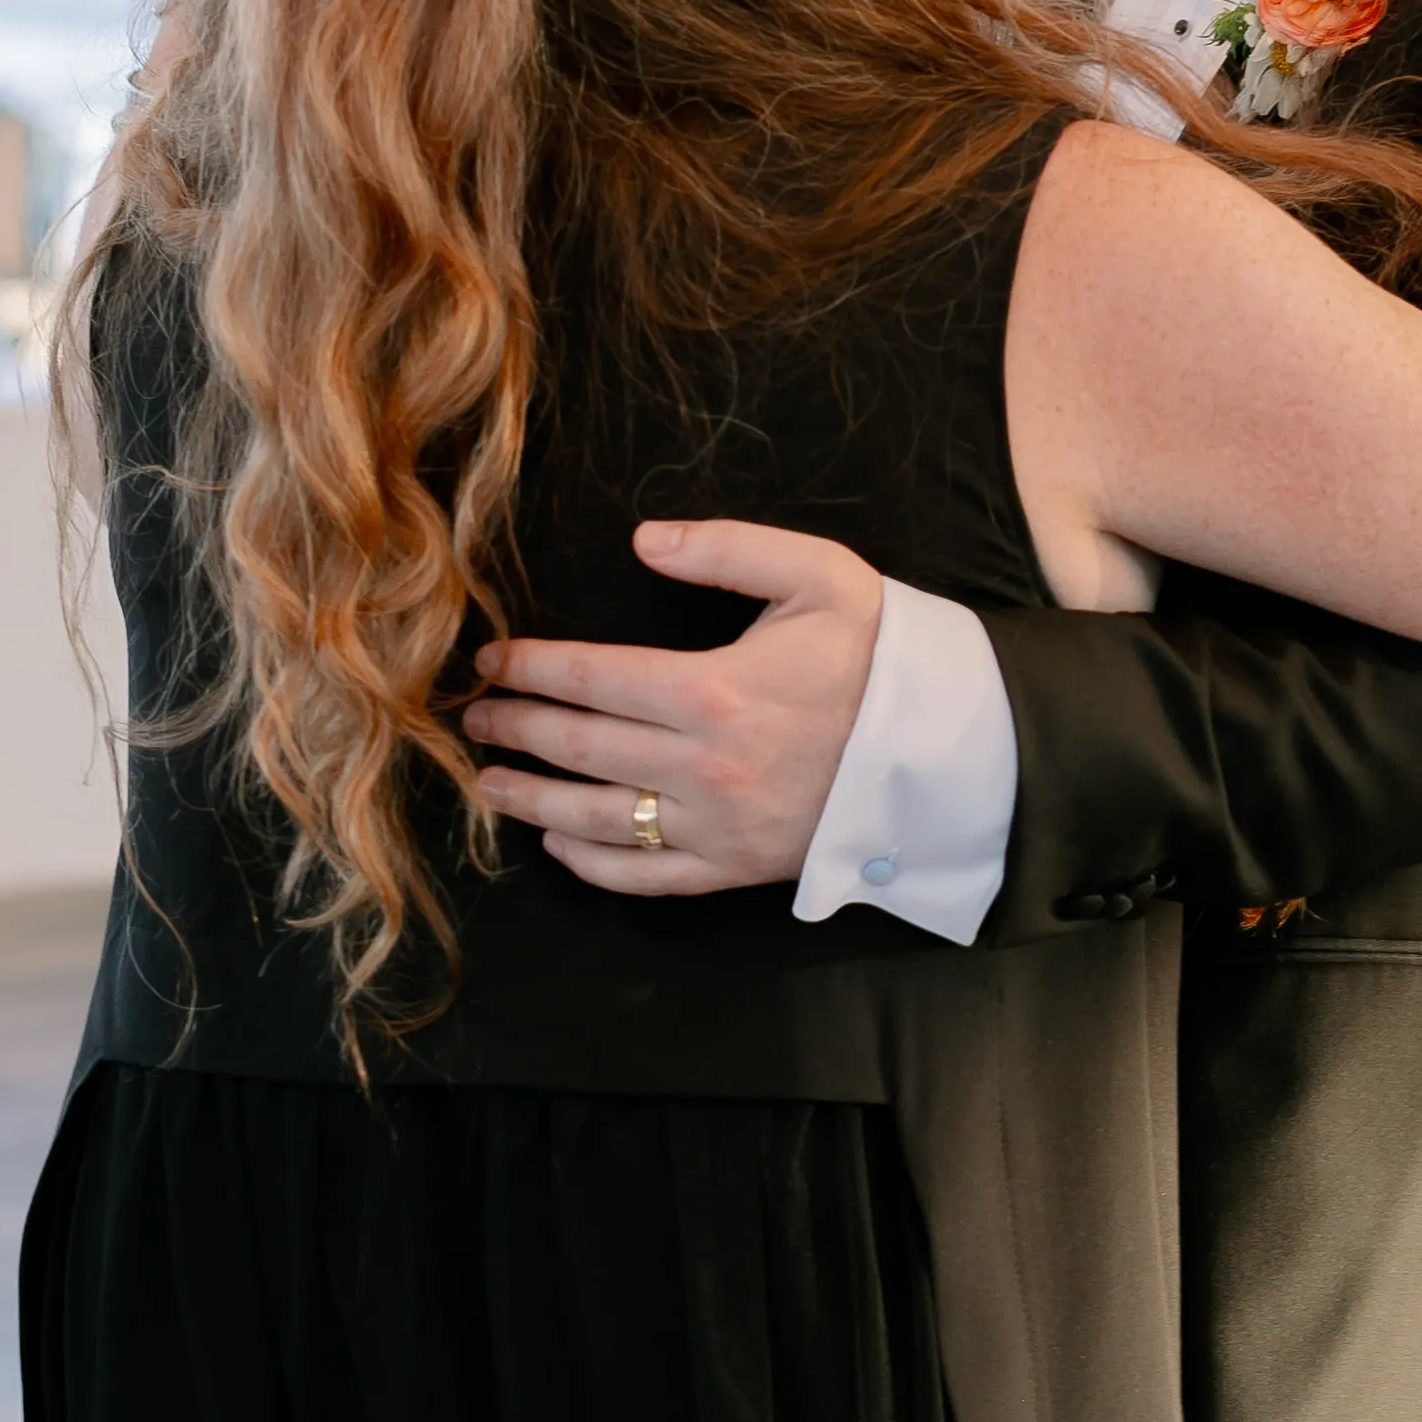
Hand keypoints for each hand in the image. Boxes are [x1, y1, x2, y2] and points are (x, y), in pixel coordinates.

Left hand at [463, 522, 884, 894]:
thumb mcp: (818, 574)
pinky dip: (594, 869)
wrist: (947, 746)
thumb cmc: (879, 654)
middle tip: (473, 717)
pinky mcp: (737, 869)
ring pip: (598, 821)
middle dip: (516, 729)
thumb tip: (645, 541)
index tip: (491, 660)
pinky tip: (560, 848)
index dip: (530, 668)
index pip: (590, 678)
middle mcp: (703, 768)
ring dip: (533, 803)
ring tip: (490, 783)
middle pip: (580, 749)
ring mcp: (717, 827)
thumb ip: (728, 549)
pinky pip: (648, 879)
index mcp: (713, 691)